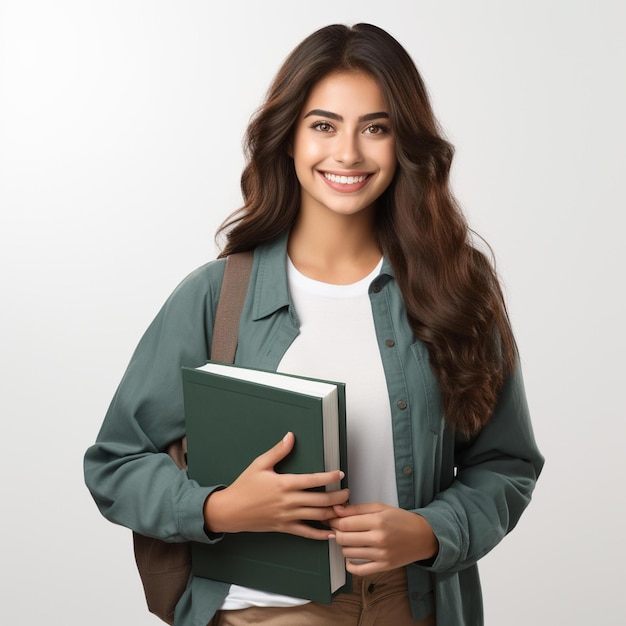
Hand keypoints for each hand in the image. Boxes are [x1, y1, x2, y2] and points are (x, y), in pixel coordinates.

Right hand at [203, 432, 349, 539]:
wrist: (230, 510)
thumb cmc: (244, 486)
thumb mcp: (260, 464)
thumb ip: (278, 451)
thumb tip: (290, 437)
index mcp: (284, 484)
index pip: (313, 480)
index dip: (329, 477)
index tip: (340, 474)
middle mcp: (288, 501)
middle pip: (320, 501)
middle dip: (338, 497)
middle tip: (348, 493)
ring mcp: (287, 516)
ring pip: (316, 517)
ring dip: (333, 514)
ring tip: (344, 510)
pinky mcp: (284, 527)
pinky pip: (306, 533)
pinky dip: (320, 534)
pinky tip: (331, 533)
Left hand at [329, 502, 438, 574]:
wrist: (422, 536)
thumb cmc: (401, 520)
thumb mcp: (380, 507)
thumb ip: (357, 508)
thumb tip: (337, 509)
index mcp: (377, 522)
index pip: (345, 523)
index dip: (333, 521)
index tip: (331, 519)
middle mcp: (378, 539)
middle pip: (343, 539)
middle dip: (336, 532)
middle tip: (338, 528)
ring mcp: (380, 555)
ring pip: (348, 553)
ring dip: (343, 546)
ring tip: (348, 539)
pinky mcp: (383, 567)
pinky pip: (359, 571)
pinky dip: (350, 565)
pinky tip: (350, 557)